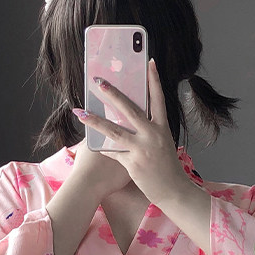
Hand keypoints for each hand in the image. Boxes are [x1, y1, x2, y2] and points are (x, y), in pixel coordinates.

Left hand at [74, 58, 187, 203]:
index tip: (149, 62)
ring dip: (95, 120)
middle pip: (130, 109)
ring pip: (114, 130)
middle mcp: (153, 135)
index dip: (154, 80)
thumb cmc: (167, 168)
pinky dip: (102, 148)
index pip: (158, 99)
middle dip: (112, 94)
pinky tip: (91, 143)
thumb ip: (149, 131)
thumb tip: (131, 119)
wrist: (174, 191)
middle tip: (99, 82)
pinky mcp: (133, 163)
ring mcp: (142, 149)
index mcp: (162, 128)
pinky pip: (113, 152)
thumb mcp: (163, 144)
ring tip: (81, 112)